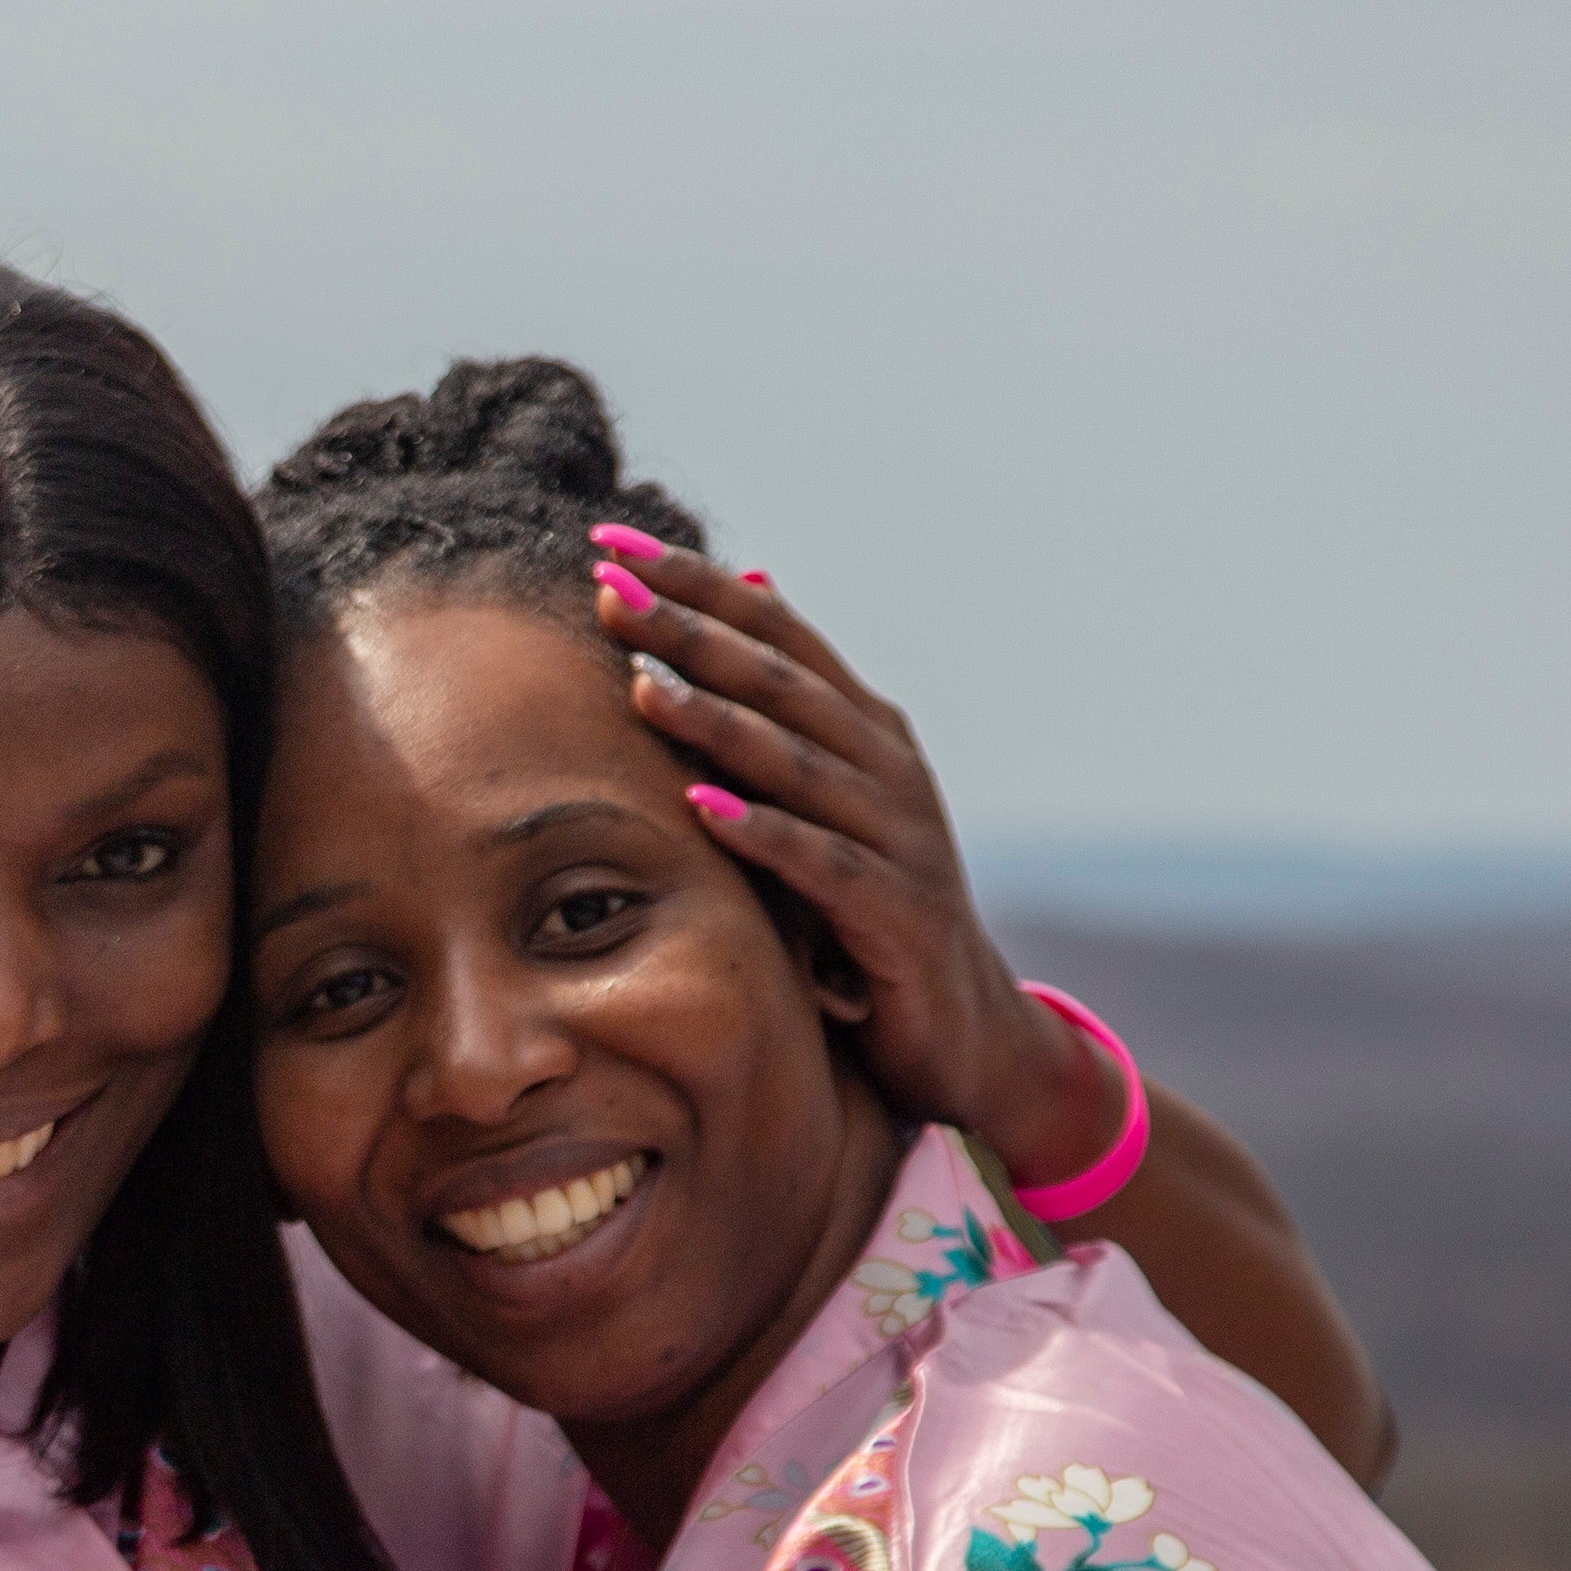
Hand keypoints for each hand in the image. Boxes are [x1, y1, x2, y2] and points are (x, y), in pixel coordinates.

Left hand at [586, 526, 1117, 1191]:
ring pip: (796, 763)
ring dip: (716, 723)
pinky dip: (763, 836)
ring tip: (641, 686)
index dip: (695, 582)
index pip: (775, 630)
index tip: (606, 542)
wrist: (964, 1028)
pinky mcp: (895, 912)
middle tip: (606, 589)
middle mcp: (887, 766)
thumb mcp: (831, 798)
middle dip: (690, 631)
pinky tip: (702, 813)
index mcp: (865, 728)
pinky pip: (822, 866)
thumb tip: (750, 583)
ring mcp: (898, 836)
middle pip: (779, 680)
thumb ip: (788, 706)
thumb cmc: (874, 908)